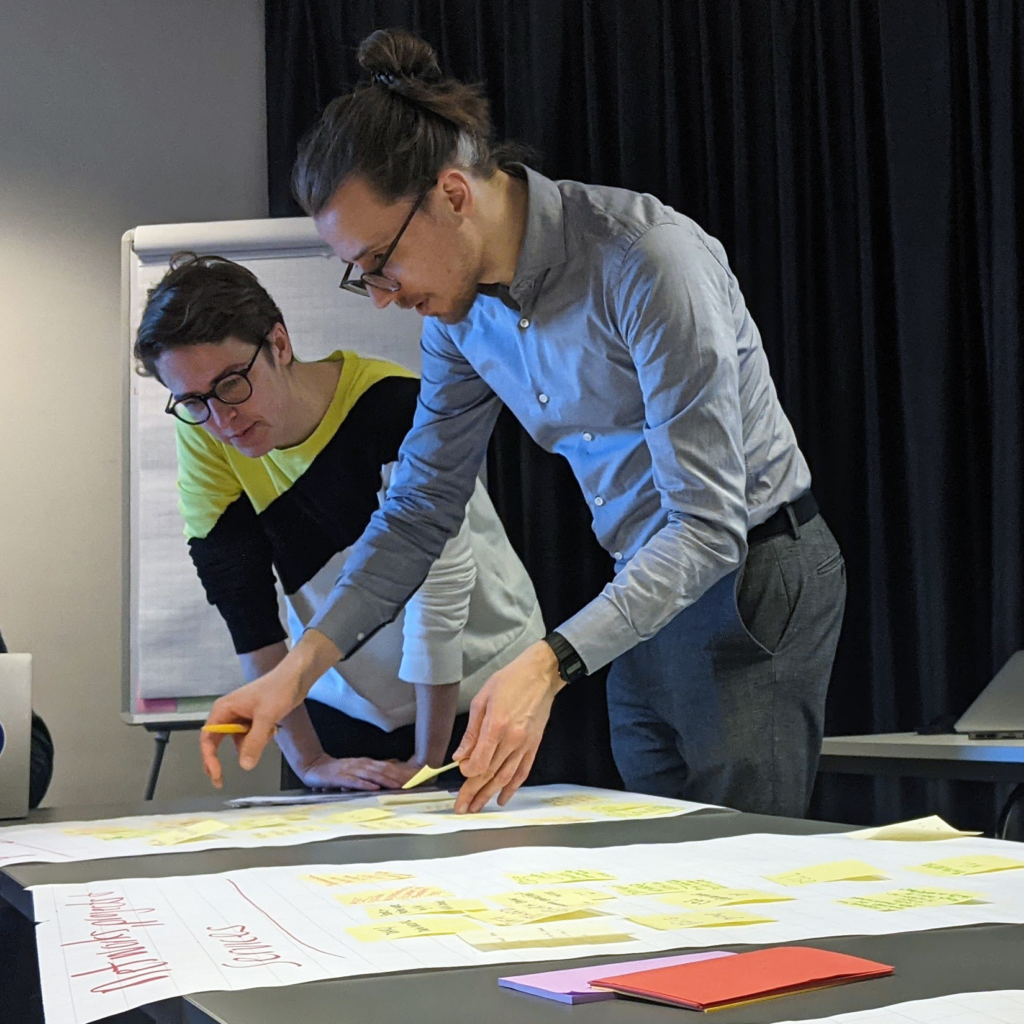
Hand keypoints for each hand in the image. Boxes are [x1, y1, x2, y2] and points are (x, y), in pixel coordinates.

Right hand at [201, 630, 340, 787]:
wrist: (296, 677)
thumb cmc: (278, 689)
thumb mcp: (266, 717)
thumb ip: (254, 741)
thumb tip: (244, 765)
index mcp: (223, 709)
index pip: (208, 738)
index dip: (209, 758)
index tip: (217, 774)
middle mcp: (228, 713)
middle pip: (216, 742)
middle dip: (218, 760)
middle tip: (219, 781)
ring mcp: (240, 717)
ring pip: (238, 742)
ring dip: (252, 744)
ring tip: (269, 729)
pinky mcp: (253, 720)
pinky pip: (251, 737)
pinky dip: (260, 738)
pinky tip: (273, 727)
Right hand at [299, 754, 418, 790]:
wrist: (314, 767)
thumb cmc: (335, 770)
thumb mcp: (355, 769)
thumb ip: (370, 771)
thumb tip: (389, 768)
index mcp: (364, 763)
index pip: (385, 767)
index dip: (398, 772)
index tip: (410, 778)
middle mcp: (360, 765)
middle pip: (381, 770)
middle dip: (395, 777)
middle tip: (408, 784)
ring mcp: (350, 770)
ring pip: (371, 775)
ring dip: (384, 780)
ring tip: (396, 786)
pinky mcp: (340, 777)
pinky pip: (355, 781)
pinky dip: (365, 784)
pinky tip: (374, 788)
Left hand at [452, 641, 564, 813]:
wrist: (541, 674)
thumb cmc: (510, 680)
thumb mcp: (482, 699)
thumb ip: (471, 731)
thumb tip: (461, 756)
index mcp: (496, 726)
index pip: (480, 761)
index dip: (468, 773)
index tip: (460, 774)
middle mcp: (512, 739)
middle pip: (490, 773)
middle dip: (473, 792)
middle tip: (461, 808)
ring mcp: (525, 744)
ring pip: (505, 777)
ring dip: (489, 794)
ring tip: (477, 808)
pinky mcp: (534, 745)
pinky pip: (522, 771)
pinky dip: (512, 787)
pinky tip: (502, 797)